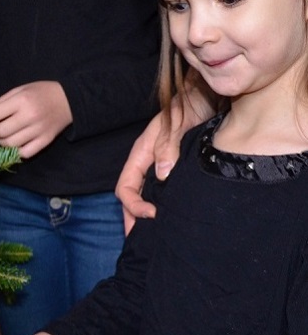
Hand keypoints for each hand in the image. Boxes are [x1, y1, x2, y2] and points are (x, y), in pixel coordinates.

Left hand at [0, 81, 71, 158]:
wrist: (68, 100)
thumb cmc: (41, 92)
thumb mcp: (21, 89)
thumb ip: (3, 101)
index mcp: (22, 100)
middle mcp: (29, 116)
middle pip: (0, 131)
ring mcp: (38, 131)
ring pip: (10, 144)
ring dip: (1, 142)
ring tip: (2, 136)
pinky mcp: (45, 141)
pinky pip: (25, 153)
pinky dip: (16, 151)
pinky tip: (15, 144)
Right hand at [116, 69, 219, 234]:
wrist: (209, 90)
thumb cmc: (191, 101)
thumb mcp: (178, 120)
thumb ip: (167, 146)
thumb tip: (161, 176)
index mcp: (141, 154)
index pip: (126, 188)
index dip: (133, 206)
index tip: (151, 216)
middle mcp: (148, 164)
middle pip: (132, 199)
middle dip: (132, 221)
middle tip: (141, 243)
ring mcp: (162, 167)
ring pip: (147, 198)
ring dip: (146, 218)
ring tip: (153, 238)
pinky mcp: (177, 169)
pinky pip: (164, 193)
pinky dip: (164, 208)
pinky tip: (171, 219)